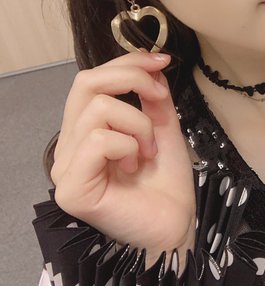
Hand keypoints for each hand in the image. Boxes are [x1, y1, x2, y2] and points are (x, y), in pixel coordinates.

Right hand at [51, 52, 195, 261]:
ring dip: (138, 123)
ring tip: (149, 150)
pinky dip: (128, 145)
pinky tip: (136, 166)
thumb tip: (152, 64)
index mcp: (87, 130)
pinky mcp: (72, 188)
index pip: (92, 79)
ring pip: (98, 110)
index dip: (128, 62)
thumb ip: (153, 97)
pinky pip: (99, 141)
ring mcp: (66, 167)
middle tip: (160, 97)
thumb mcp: (164, 127)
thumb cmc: (166, 182)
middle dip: (131, 78)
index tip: (163, 61)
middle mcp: (70, 145)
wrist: (176, 224)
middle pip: (85, 83)